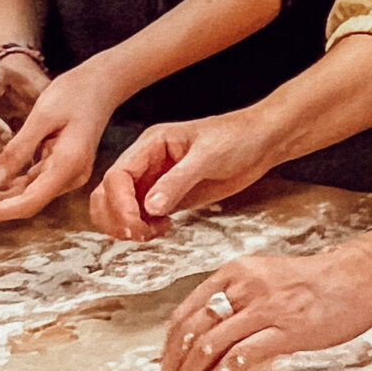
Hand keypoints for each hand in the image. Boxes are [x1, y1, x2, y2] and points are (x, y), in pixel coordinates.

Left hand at [0, 65, 121, 223]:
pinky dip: (8, 179)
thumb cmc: (76, 93)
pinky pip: (31, 180)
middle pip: (26, 201)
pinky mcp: (61, 168)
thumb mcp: (42, 116)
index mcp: (68, 165)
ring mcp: (67, 174)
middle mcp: (70, 176)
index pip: (28, 202)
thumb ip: (18, 150)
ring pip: (26, 192)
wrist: (103, 83)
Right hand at [92, 109, 284, 239]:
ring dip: (126, 226)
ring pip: (119, 208)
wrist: (263, 142)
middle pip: (108, 194)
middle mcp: (147, 163)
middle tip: (141, 233)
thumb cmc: (238, 137)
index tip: (135, 222)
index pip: (117, 175)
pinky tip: (163, 229)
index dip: (119, 202)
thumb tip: (150, 207)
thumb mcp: (209, 155)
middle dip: (117, 217)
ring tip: (153, 232)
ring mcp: (155, 181)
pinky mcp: (168, 197)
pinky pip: (141, 217)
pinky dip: (142, 228)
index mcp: (151, 144)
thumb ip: (178, 180)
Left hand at [157, 234, 371, 370]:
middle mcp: (245, 286)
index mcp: (237, 272)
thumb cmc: (320, 281)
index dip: (167, 349)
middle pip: (189, 332)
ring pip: (207, 347)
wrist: (361, 276)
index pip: (184, 313)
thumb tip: (208, 338)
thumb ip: (238, 300)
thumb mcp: (268, 277)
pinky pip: (240, 356)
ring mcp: (265, 308)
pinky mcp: (286, 329)